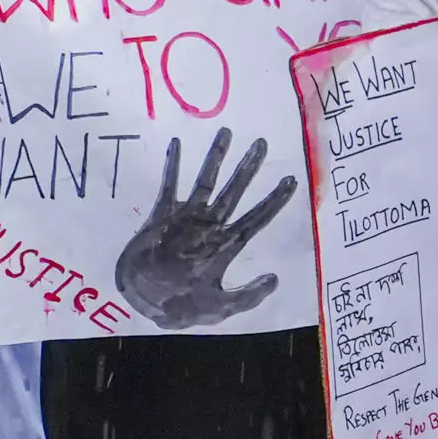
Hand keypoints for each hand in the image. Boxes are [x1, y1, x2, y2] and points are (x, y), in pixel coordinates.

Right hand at [113, 132, 297, 326]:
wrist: (145, 302)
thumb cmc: (182, 307)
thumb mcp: (222, 307)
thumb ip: (249, 295)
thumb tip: (275, 277)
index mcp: (225, 245)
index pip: (257, 218)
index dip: (274, 200)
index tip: (292, 180)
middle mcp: (210, 225)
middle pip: (235, 190)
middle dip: (248, 167)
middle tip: (262, 142)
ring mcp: (187, 218)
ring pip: (206, 181)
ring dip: (216, 157)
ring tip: (226, 131)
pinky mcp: (163, 215)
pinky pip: (170, 184)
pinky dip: (173, 165)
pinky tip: (177, 143)